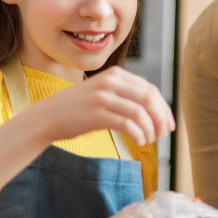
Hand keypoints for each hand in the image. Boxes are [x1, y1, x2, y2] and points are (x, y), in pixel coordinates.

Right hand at [42, 66, 174, 145]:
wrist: (48, 116)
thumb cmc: (80, 108)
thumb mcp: (104, 91)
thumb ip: (126, 94)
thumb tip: (157, 110)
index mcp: (116, 74)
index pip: (151, 90)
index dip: (164, 109)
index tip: (169, 125)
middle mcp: (111, 81)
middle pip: (149, 99)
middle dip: (161, 119)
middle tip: (163, 135)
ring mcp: (103, 96)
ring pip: (140, 113)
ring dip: (150, 129)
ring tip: (149, 141)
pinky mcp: (97, 113)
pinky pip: (127, 124)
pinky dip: (138, 135)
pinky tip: (139, 142)